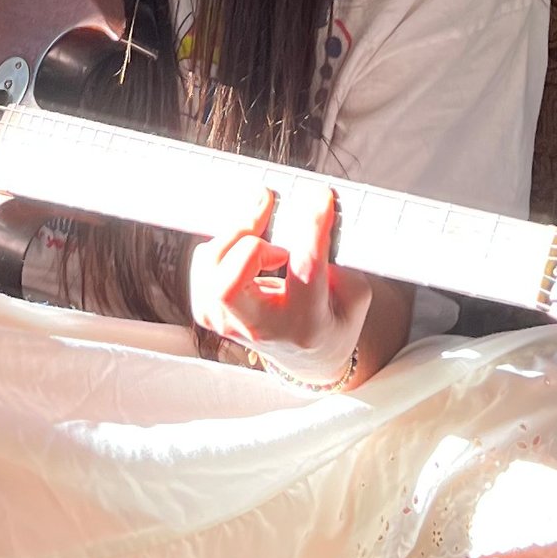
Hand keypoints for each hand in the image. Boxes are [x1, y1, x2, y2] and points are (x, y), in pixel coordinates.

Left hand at [187, 178, 369, 383]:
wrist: (309, 360)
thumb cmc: (333, 320)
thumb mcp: (353, 295)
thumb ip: (339, 258)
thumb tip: (314, 213)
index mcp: (306, 322)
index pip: (304, 268)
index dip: (312, 227)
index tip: (319, 198)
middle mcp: (260, 328)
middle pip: (229, 282)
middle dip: (247, 236)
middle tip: (270, 208)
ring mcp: (228, 322)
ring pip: (210, 265)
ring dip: (235, 234)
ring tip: (262, 226)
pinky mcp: (209, 312)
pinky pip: (203, 262)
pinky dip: (223, 244)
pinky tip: (246, 245)